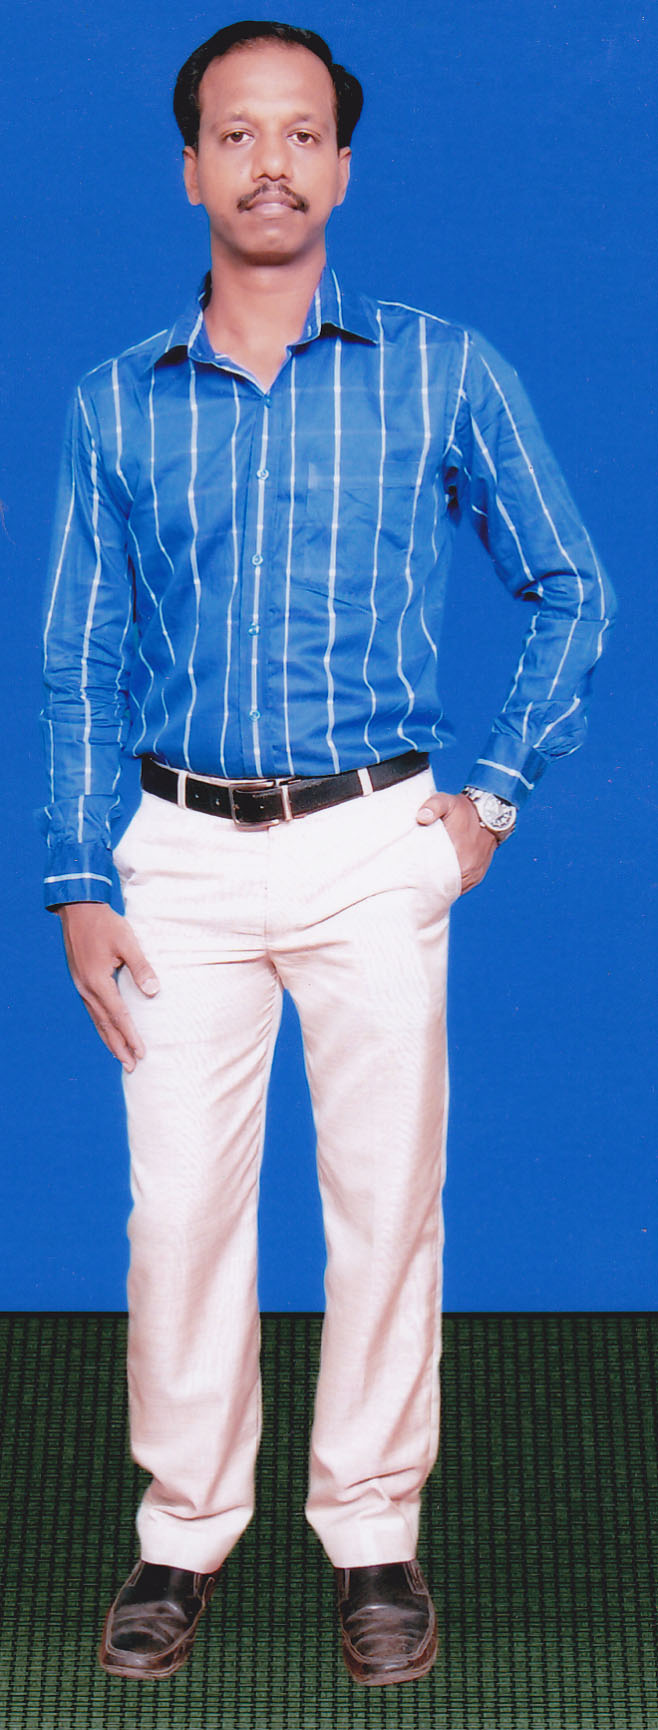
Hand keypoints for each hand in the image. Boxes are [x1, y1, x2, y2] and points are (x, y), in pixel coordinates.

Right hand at [55, 902, 159, 1070]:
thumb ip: (141, 967)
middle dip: (119, 1047)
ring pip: (97, 1020)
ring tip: (120, 1056)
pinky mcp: (81, 981)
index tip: (142, 1053)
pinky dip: (102, 1024)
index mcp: (98, 982)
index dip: (131, 1036)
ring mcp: (81, 986)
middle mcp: (87, 989)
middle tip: (132, 1066)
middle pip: (105, 1025)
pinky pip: (92, 1010)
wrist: (78, 909)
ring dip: (109, 1039)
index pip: (119, 1016)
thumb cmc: (106, 924)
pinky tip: (108, 1029)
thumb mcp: (128, 942)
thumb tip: (154, 991)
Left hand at [416, 790, 496, 894]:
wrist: (491, 814)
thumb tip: (421, 817)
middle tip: (413, 882)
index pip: (432, 873)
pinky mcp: (477, 877)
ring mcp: (473, 874)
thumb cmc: (464, 809)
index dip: (420, 876)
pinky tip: (437, 884)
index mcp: (456, 851)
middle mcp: (467, 867)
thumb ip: (432, 806)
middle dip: (427, 884)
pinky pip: (460, 889)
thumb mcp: (446, 801)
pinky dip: (449, 887)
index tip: (409, 875)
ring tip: (423, 885)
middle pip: (441, 884)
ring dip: (439, 887)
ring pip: (451, 889)